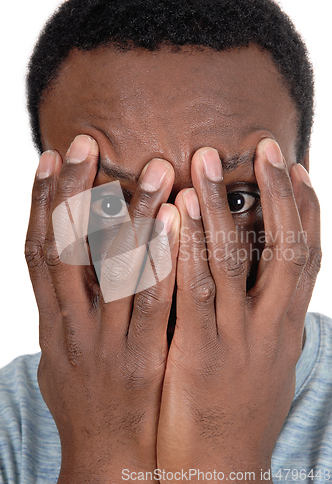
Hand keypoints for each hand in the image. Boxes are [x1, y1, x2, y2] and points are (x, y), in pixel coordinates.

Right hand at [25, 135, 179, 482]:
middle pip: (67, 250)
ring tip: (153, 170)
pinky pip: (152, 302)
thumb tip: (70, 261)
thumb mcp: (61, 350)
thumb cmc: (85, 396)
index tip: (51, 157)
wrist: (106, 455)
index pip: (38, 251)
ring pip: (114, 269)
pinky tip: (176, 222)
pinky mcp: (141, 358)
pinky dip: (161, 258)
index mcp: (51, 319)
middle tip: (88, 143)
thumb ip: (66, 305)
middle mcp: (70, 324)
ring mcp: (105, 341)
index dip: (41, 201)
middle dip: (74, 193)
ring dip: (132, 215)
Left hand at [157, 139, 320, 480]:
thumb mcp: (265, 360)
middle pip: (283, 248)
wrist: (223, 471)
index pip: (305, 257)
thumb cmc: (241, 410)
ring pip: (234, 261)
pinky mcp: (200, 354)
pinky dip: (187, 248)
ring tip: (205, 162)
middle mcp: (271, 326)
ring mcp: (238, 339)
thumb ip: (264, 318)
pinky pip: (194, 292)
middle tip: (267, 146)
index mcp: (287, 326)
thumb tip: (265, 285)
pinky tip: (175, 213)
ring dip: (221, 208)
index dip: (306, 210)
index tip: (298, 169)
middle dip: (276, 194)